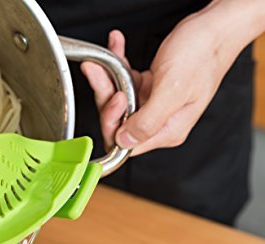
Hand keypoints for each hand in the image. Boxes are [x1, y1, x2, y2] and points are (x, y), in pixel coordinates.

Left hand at [82, 0, 264, 155]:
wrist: (217, 26)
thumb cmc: (203, 54)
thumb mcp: (173, 90)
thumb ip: (147, 122)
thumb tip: (124, 143)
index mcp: (168, 131)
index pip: (127, 144)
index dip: (112, 123)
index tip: (114, 96)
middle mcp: (159, 122)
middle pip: (118, 121)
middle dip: (106, 96)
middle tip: (98, 71)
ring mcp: (153, 105)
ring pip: (118, 100)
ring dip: (108, 77)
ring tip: (104, 57)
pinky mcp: (150, 88)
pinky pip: (126, 81)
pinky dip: (118, 64)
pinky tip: (117, 46)